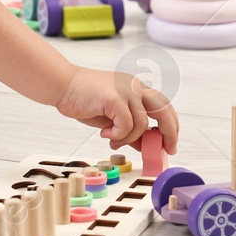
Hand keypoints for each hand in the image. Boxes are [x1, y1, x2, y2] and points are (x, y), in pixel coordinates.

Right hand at [55, 67, 178, 153]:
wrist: (63, 86)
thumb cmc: (85, 100)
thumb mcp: (113, 117)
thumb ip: (130, 129)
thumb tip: (145, 146)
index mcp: (138, 88)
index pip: (165, 107)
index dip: (171, 127)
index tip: (170, 144)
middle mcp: (136, 86)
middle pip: (165, 111)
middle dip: (168, 134)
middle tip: (163, 150)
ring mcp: (126, 90)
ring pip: (143, 123)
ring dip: (129, 138)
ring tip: (113, 140)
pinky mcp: (114, 98)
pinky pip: (127, 124)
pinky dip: (118, 134)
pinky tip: (105, 133)